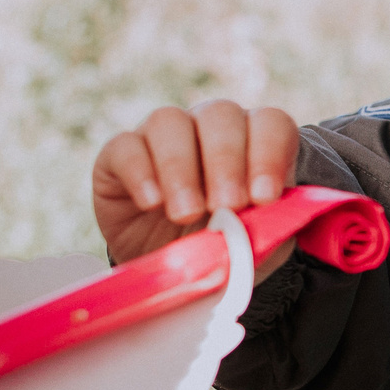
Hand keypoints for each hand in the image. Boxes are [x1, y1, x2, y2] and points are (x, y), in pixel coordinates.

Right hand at [93, 102, 301, 269]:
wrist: (171, 272)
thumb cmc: (222, 249)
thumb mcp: (251, 246)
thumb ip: (263, 231)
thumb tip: (260, 222)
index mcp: (252, 142)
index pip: (270, 124)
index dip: (270, 155)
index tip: (264, 198)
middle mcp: (207, 127)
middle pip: (220, 116)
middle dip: (226, 163)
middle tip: (226, 206)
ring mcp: (161, 136)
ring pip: (170, 121)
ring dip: (181, 167)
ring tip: (187, 214)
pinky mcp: (119, 154)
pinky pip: (126, 146)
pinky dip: (140, 173)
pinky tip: (152, 204)